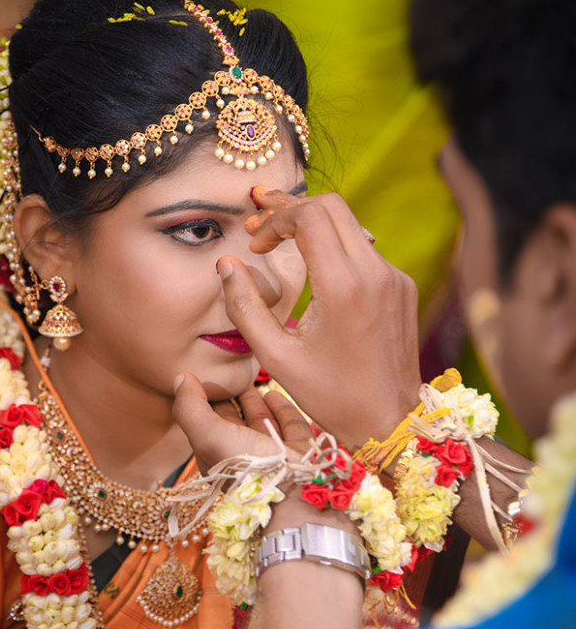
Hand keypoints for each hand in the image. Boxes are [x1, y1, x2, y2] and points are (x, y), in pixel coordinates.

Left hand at [172, 375, 312, 474]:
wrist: (287, 489)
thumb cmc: (242, 466)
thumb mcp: (206, 434)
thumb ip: (190, 406)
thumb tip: (181, 377)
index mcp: (218, 455)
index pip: (207, 423)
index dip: (204, 401)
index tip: (203, 377)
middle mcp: (244, 454)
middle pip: (233, 421)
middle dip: (229, 399)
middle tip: (226, 375)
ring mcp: (272, 452)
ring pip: (261, 421)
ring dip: (253, 401)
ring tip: (248, 380)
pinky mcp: (297, 448)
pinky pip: (288, 423)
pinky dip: (281, 407)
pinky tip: (274, 392)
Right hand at [215, 187, 421, 448]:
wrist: (390, 421)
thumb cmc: (331, 396)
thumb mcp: (276, 358)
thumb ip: (244, 307)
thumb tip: (226, 265)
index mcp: (345, 287)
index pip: (310, 216)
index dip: (276, 218)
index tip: (255, 244)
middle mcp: (376, 273)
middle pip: (331, 207)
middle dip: (292, 207)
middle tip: (260, 218)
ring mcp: (394, 278)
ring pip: (350, 225)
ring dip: (314, 225)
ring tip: (280, 235)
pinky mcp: (402, 287)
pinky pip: (365, 250)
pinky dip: (335, 247)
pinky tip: (314, 265)